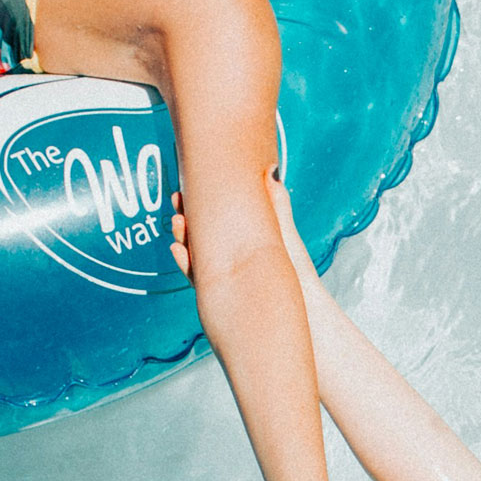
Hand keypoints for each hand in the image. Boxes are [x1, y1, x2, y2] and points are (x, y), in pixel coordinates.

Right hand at [169, 174, 317, 280]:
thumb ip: (276, 203)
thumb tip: (271, 168)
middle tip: (176, 201)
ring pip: (197, 254)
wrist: (304, 311)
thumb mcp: (284, 231)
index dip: (201, 205)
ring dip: (183, 238)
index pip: (218, 220)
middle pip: (202, 234)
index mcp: (245, 241)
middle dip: (186, 218)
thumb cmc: (296, 270)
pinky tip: (178, 250)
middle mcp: (233, 258)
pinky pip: (198, 277)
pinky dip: (187, 264)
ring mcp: (226, 276)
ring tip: (178, 223)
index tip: (188, 189)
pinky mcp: (221, 293)